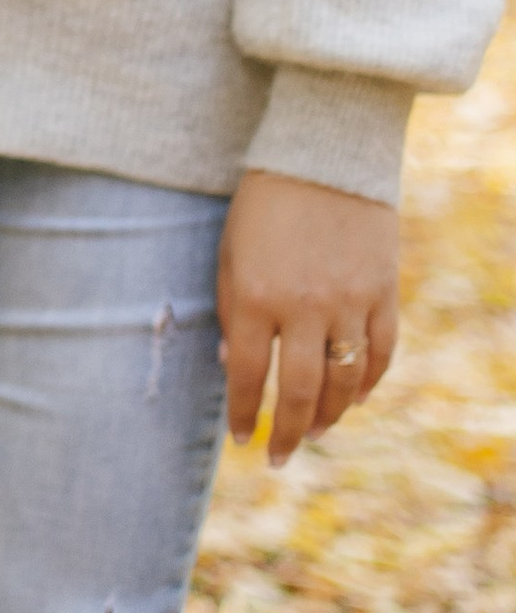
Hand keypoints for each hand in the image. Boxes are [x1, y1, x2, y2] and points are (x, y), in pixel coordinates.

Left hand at [219, 167, 399, 466]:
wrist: (320, 156)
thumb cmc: (262, 207)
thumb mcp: (230, 254)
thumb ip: (232, 312)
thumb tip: (237, 366)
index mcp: (255, 297)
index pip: (248, 377)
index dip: (244, 414)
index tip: (242, 438)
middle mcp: (304, 307)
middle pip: (299, 392)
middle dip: (286, 432)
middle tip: (279, 456)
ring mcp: (349, 301)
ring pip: (343, 382)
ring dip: (328, 416)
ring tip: (314, 432)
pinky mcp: (383, 292)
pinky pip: (380, 354)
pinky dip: (367, 384)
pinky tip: (353, 399)